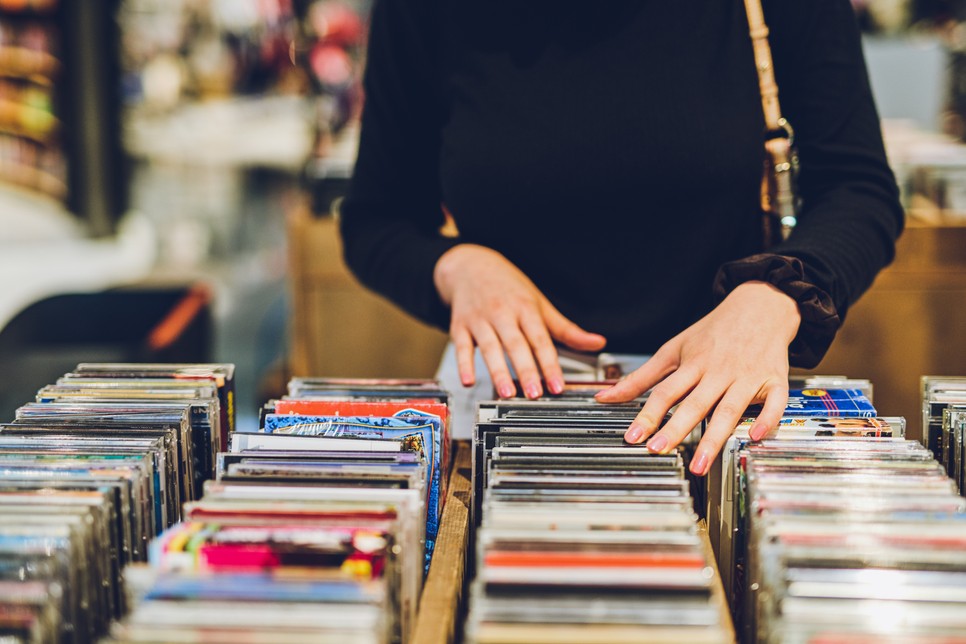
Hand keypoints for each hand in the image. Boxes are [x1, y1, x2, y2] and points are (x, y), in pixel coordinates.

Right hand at [434, 244, 606, 397]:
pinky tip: (468, 381)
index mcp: (526, 309)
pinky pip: (461, 346)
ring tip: (506, 392)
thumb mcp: (540, 304)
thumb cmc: (509, 288)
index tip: (557, 386)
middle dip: (526, 370)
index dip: (550, 364)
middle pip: (516, 344)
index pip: (541, 340)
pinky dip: (463, 364)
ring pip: (489, 346)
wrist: (471, 266)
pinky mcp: (460, 325)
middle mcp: (503, 313)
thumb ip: (566, 329)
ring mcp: (480, 319)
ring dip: (497, 370)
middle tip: (534, 393)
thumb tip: (597, 342)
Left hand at [595, 281, 800, 475]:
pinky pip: (775, 403)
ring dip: (714, 438)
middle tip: (658, 450)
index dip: (648, 414)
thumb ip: (641, 378)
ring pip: (730, 409)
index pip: (666, 392)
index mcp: (693, 363)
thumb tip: (605, 397)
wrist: (760, 306)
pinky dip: (767, 419)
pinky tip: (754, 436)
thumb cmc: (713, 331)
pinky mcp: (775, 380)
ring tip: (699, 464)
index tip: (633, 436)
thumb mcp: (673, 349)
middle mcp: (719, 371)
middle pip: (695, 403)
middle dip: (676, 428)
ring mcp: (748, 377)